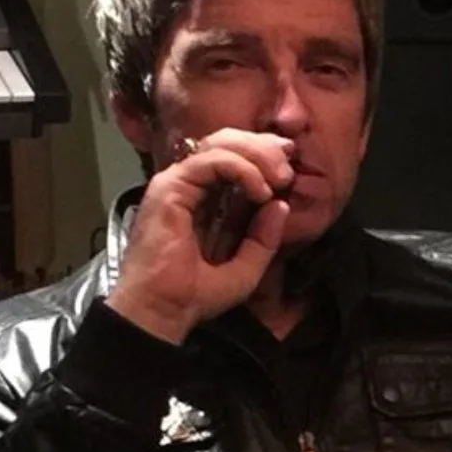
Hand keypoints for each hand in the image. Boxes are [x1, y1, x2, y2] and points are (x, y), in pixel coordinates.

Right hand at [107, 128, 296, 343]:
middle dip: (263, 149)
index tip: (289, 168)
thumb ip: (263, 239)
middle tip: (287, 170)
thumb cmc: (193, 297)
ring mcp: (177, 182)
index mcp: (203, 199)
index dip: (262, 154)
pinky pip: (211, 160)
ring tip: (278, 180)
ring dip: (256, 156)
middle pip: (227, 141)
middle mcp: (188, 185)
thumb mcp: (244, 269)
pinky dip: (241, 168)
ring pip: (219, 143)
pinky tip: (259, 191)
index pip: (232, 157)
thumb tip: (281, 204)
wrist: (162, 311)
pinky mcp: (170, 186)